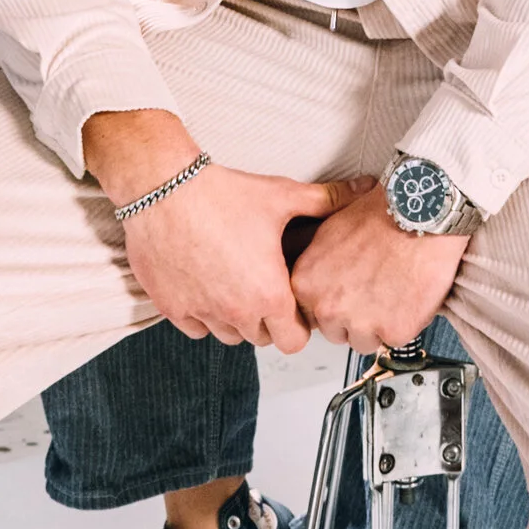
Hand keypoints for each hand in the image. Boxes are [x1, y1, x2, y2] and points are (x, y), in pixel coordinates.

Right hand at [83, 109, 352, 350]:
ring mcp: (201, 312)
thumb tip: (365, 188)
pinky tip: (207, 284)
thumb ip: (327, 200)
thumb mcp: (281, 196)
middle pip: (262, 339)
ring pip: (228, 336)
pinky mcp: (171, 308)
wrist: (164, 187)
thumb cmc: (221, 194)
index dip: (298, 323)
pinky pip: (195, 328)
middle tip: (264, 286)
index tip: (292, 301)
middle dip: (267, 319)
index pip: (295, 341)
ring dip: (236, 318)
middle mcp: (236, 312)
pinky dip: (203, 314)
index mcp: (269, 294)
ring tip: (236, 283)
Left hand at [289, 178, 466, 352]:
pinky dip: (404, 322)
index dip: (332, 304)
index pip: (310, 314)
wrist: (419, 212)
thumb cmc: (379, 214)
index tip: (347, 294)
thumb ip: (317, 265)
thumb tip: (319, 281)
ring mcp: (360, 322)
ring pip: (364, 341)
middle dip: (353, 318)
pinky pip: (395, 339)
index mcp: (306, 283)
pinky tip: (408, 294)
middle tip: (374, 290)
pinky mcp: (393, 331)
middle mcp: (327, 307)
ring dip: (378, 324)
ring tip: (392, 290)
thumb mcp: (328, 231)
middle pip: (336, 332)